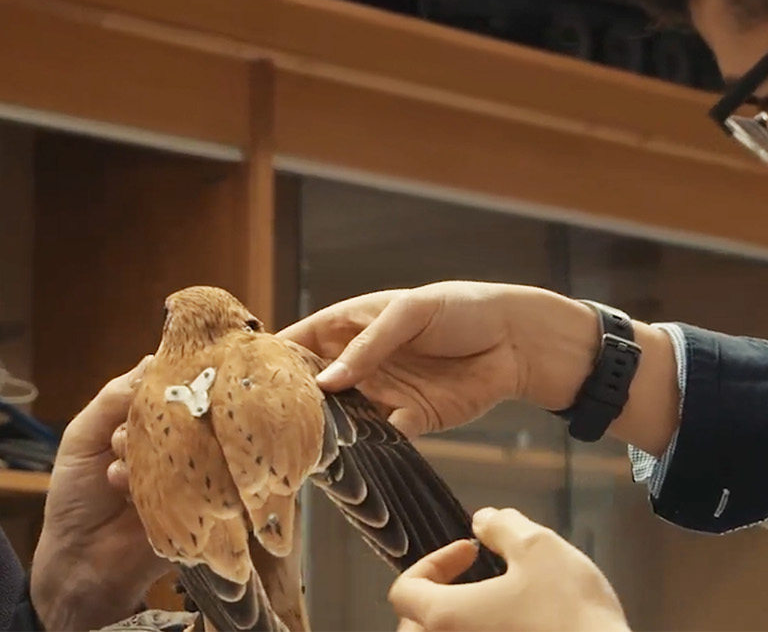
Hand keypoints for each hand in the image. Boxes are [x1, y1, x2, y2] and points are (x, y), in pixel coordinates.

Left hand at [32, 357, 171, 630]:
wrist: (77, 562)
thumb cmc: (75, 495)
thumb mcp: (83, 435)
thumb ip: (114, 398)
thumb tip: (153, 360)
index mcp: (150, 423)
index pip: (175, 386)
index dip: (176, 375)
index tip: (173, 368)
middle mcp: (176, 444)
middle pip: (195, 411)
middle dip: (164, 412)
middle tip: (131, 425)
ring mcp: (192, 476)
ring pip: (195, 443)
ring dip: (150, 449)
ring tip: (116, 463)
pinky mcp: (202, 510)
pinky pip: (198, 482)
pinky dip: (157, 479)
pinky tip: (122, 487)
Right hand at [276, 282, 602, 436]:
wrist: (517, 340)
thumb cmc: (461, 308)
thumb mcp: (409, 312)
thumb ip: (368, 346)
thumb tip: (327, 382)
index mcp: (350, 325)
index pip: (300, 342)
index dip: (276, 360)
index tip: (249, 380)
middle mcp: (359, 362)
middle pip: (315, 387)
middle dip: (295, 404)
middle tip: (269, 426)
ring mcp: (382, 392)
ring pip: (342, 417)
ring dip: (326, 432)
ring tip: (301, 449)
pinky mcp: (410, 420)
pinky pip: (379, 438)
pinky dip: (364, 449)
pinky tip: (348, 460)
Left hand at [389, 507, 628, 631]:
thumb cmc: (569, 611)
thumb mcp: (539, 549)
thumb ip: (503, 527)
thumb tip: (483, 520)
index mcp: (445, 617)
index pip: (404, 590)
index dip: (432, 562)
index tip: (470, 551)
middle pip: (413, 626)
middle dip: (436, 598)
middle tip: (473, 580)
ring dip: (457, 622)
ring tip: (494, 603)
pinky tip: (516, 625)